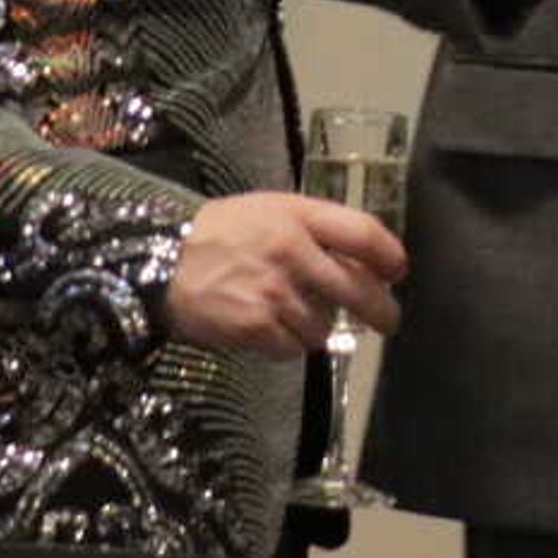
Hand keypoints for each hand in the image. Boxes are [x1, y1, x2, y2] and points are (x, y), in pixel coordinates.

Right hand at [168, 190, 407, 358]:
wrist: (159, 261)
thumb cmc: (218, 232)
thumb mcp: (268, 209)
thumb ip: (312, 227)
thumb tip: (359, 256)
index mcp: (298, 215)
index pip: (363, 234)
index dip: (389, 256)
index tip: (398, 271)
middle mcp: (293, 252)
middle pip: (359, 289)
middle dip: (382, 311)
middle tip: (389, 321)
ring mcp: (275, 292)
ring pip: (324, 326)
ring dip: (316, 327)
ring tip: (290, 314)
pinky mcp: (256, 327)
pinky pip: (293, 349)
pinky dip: (287, 345)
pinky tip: (268, 329)